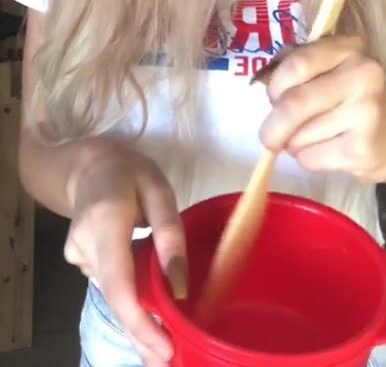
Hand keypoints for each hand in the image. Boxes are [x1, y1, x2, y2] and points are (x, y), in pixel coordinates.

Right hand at [64, 141, 184, 366]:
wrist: (89, 166)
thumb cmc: (131, 172)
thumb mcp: (159, 189)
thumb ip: (170, 232)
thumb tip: (181, 286)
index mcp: (106, 220)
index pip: (118, 282)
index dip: (139, 321)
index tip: (163, 349)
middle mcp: (85, 243)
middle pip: (115, 298)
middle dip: (141, 334)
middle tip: (168, 362)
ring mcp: (77, 255)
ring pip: (114, 294)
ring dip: (138, 317)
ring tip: (165, 342)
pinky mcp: (79, 261)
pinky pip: (111, 284)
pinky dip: (130, 297)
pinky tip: (147, 309)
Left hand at [260, 36, 385, 182]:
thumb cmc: (351, 100)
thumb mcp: (328, 70)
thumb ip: (294, 66)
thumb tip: (259, 80)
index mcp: (350, 48)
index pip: (297, 63)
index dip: (275, 85)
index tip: (272, 98)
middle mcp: (363, 74)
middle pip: (295, 102)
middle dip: (274, 125)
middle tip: (269, 137)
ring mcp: (366, 112)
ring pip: (299, 135)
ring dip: (293, 143)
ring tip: (312, 139)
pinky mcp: (362, 149)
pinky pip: (310, 158)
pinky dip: (307, 159)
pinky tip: (327, 152)